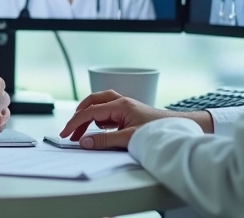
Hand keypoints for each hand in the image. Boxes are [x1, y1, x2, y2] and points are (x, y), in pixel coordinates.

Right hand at [57, 90, 176, 149]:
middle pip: (92, 102)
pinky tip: (97, 130)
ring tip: (79, 134)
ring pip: (99, 106)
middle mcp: (121, 102)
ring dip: (88, 118)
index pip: (90, 111)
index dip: (75, 123)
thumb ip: (105, 140)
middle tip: (69, 131)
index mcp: (120, 105)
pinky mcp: (128, 113)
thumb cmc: (157, 130)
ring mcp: (125, 107)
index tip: (66, 133)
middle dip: (79, 116)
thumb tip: (84, 142)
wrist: (177, 129)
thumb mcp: (128, 138)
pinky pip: (107, 112)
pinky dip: (98, 120)